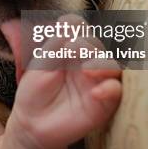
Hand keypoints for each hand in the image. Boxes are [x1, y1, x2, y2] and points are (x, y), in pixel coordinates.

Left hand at [7, 15, 121, 148]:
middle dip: (87, 44)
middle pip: (97, 44)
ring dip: (103, 64)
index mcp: (70, 49)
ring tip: (87, 70)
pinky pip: (115, 92)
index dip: (76, 25)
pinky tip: (96, 92)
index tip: (66, 27)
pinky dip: (110, 89)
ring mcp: (96, 81)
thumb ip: (55, 46)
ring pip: (112, 66)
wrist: (32, 123)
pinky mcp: (102, 103)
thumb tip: (69, 25)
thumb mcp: (40, 66)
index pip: (80, 29)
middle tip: (72, 48)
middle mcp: (86, 62)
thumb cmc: (34, 92)